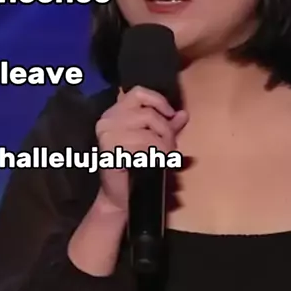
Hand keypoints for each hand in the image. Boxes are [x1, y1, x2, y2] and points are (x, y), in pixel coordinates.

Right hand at [95, 86, 187, 213]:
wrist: (120, 197)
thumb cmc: (136, 168)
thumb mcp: (154, 142)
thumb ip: (167, 126)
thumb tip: (183, 114)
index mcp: (115, 112)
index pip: (138, 93)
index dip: (158, 101)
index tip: (170, 114)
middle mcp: (108, 119)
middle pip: (149, 113)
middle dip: (166, 131)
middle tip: (171, 149)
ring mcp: (107, 133)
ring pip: (149, 128)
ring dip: (163, 144)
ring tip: (165, 157)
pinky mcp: (110, 148)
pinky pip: (144, 143)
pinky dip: (157, 154)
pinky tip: (156, 162)